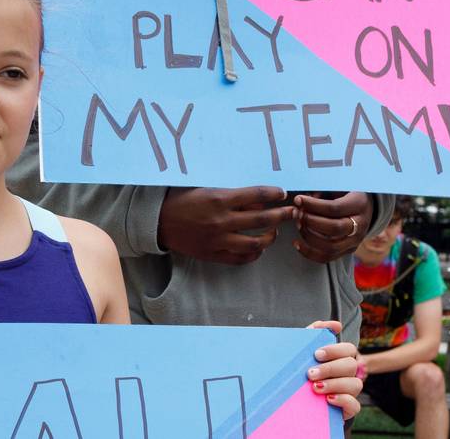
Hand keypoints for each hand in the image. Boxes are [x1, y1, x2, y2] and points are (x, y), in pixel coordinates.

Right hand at [158, 186, 294, 264]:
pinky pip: (241, 258)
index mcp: (219, 199)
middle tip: (292, 212)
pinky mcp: (213, 254)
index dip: (274, 194)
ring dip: (271, 237)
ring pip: (256, 243)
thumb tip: (258, 201)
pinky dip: (254, 254)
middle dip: (282, 215)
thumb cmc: (181, 200)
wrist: (158, 221)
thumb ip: (231, 195)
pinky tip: (259, 248)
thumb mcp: (205, 189)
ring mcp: (218, 240)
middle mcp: (222, 220)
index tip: (283, 193)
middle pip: (263, 220)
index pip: (257, 195)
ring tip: (275, 232)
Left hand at [292, 191, 372, 262]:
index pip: (334, 208)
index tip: (298, 200)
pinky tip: (297, 243)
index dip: (313, 205)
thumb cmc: (345, 192)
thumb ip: (321, 192)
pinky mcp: (347, 250)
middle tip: (297, 213)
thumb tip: (301, 202)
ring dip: (308, 236)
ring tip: (298, 224)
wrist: (363, 207)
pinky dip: (309, 253)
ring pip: (330, 246)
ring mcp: (355, 240)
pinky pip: (327, 257)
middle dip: (310, 221)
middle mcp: (360, 225)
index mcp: (359, 204)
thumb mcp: (337, 186)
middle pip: (334, 229)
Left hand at [306, 320, 363, 419]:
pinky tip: (328, 399)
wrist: (294, 399)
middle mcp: (348, 374)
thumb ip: (316, 332)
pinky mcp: (348, 409)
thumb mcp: (304, 350)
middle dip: (330, 368)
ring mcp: (350, 391)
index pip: (348, 349)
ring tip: (315, 387)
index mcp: (340, 358)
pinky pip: (354, 405)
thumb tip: (336, 325)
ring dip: (335, 384)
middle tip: (310, 373)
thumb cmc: (301, 370)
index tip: (316, 354)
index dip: (335, 350)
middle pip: (351, 365)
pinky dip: (343, 400)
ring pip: (355, 384)